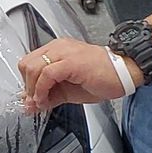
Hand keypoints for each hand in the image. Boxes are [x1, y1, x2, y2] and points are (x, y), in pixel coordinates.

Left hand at [18, 37, 139, 112]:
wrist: (126, 72)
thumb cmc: (102, 78)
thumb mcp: (68, 90)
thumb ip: (49, 95)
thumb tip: (31, 104)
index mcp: (56, 51)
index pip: (29, 63)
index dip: (26, 83)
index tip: (29, 99)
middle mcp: (58, 48)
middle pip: (26, 64)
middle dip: (27, 86)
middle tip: (34, 102)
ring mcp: (64, 52)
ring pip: (33, 67)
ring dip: (32, 89)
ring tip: (40, 102)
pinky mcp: (71, 61)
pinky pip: (47, 74)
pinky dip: (41, 89)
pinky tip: (45, 99)